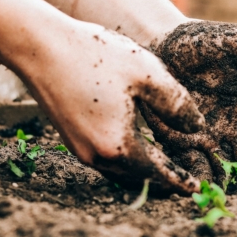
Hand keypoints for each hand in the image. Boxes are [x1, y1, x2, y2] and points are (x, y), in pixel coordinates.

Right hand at [19, 21, 204, 194]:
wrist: (39, 46)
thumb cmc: (94, 55)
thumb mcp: (147, 73)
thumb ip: (177, 104)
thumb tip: (197, 128)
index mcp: (118, 145)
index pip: (158, 173)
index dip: (179, 181)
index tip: (196, 190)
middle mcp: (96, 156)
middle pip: (138, 178)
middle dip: (163, 181)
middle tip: (185, 181)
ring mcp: (80, 149)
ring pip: (120, 172)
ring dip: (143, 173)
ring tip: (165, 168)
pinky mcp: (70, 138)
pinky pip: (105, 160)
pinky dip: (126, 161)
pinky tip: (136, 147)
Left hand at [140, 21, 236, 187]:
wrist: (160, 45)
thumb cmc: (202, 42)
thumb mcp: (232, 43)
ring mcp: (211, 137)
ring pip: (225, 167)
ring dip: (229, 184)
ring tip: (231, 202)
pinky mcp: (183, 143)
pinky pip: (193, 165)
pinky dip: (198, 179)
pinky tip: (199, 192)